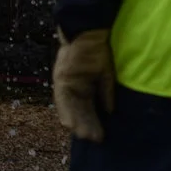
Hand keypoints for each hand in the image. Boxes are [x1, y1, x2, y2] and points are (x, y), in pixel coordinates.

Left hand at [51, 28, 115, 142]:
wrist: (89, 31)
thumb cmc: (99, 49)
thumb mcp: (106, 74)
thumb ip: (106, 92)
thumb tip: (110, 111)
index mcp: (85, 85)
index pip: (89, 107)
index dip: (94, 121)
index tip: (100, 135)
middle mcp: (73, 86)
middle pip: (79, 110)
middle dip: (86, 124)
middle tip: (93, 139)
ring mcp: (65, 82)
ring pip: (69, 107)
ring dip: (76, 121)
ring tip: (83, 136)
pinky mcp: (60, 78)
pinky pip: (61, 98)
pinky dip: (66, 111)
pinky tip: (69, 124)